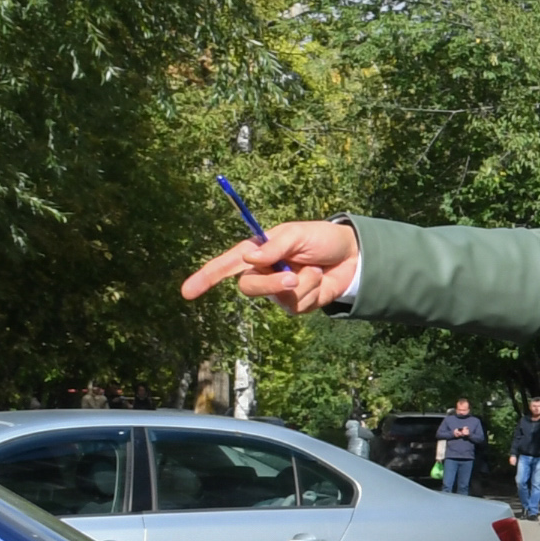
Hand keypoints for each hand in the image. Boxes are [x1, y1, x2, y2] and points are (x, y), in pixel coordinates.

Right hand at [183, 218, 359, 316]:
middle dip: (272, 284)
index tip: (186, 292)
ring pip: (278, 298)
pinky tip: (320, 280)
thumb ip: (275, 246)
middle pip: (250, 288)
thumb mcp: (298, 234)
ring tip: (316, 269)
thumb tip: (250, 258)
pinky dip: (313, 292)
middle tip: (293, 274)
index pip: (225, 265)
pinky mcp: (296, 304)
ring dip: (302, 283)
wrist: (352, 256)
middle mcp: (264, 272)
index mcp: (257, 252)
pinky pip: (297, 305)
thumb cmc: (321, 239)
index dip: (205, 278)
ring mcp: (278, 290)